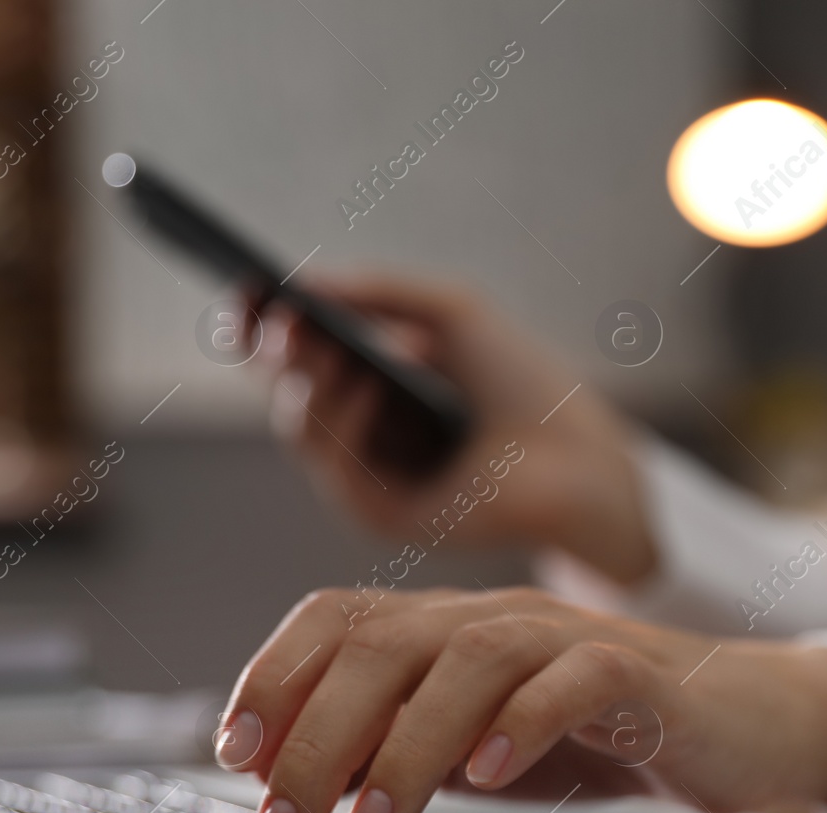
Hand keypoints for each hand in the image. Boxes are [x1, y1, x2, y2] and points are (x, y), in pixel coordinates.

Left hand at [218, 586, 826, 812]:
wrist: (749, 720)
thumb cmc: (599, 732)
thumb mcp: (477, 744)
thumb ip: (396, 748)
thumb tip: (291, 787)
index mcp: (447, 627)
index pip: (338, 620)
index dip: (276, 677)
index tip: (235, 754)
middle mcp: (498, 618)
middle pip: (385, 644)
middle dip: (318, 736)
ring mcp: (569, 638)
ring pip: (469, 659)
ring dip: (407, 744)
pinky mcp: (641, 673)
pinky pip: (578, 679)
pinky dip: (527, 721)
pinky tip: (491, 774)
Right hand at [263, 274, 656, 582]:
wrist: (581, 453)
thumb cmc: (524, 383)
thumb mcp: (450, 314)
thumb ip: (378, 292)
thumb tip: (300, 281)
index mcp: (366, 383)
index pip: (294, 354)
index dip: (262, 324)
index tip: (244, 287)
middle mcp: (356, 432)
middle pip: (286, 390)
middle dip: (277, 351)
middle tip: (280, 316)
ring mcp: (366, 477)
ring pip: (302, 430)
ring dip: (306, 383)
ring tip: (317, 342)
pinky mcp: (384, 517)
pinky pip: (339, 472)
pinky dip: (346, 424)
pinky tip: (367, 387)